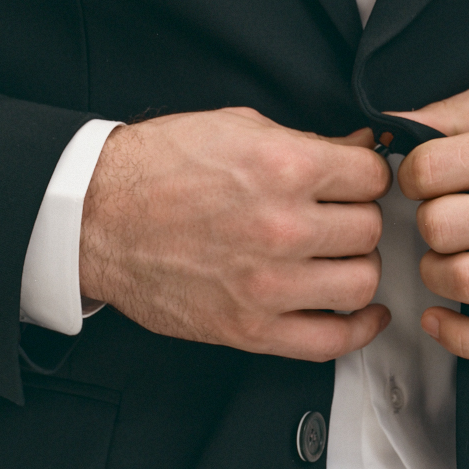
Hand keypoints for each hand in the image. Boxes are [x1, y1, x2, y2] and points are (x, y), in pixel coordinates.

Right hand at [79, 108, 391, 360]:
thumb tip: (359, 150)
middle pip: (369, 229)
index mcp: (282, 167)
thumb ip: (306, 141)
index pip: (371, 177)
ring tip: (337, 256)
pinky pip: (330, 341)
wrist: (97, 216)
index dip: (366, 176)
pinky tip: (361, 312)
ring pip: (360, 282)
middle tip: (340, 215)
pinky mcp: (250, 328)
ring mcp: (268, 284)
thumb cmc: (156, 167)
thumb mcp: (237, 128)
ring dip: (355, 267)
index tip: (356, 182)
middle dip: (359, 218)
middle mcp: (282, 226)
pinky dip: (358, 329)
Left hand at [396, 75, 468, 363]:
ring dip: (438, 272)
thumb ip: (451, 111)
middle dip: (427, 222)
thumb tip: (390, 130)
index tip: (426, 180)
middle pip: (440, 227)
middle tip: (443, 217)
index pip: (429, 170)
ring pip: (462, 282)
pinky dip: (460, 337)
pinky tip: (443, 316)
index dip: (412, 176)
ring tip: (450, 255)